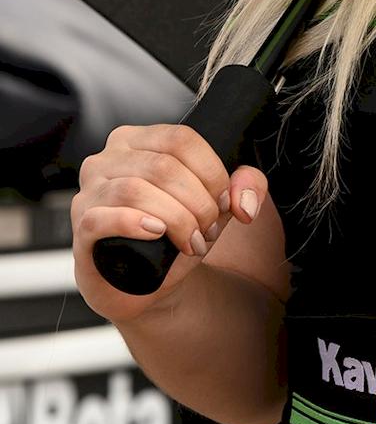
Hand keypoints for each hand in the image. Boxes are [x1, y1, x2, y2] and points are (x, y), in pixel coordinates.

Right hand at [71, 121, 270, 327]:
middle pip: (163, 166)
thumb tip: (244, 201)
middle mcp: (108, 160)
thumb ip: (247, 187)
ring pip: (135, 190)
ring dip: (176, 219)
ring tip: (191, 241)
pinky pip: (102, 218)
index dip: (212, 173)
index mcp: (139, 141)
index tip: (224, 203)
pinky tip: (157, 234)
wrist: (148, 283)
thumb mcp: (219, 205)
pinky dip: (134, 224)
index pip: (181, 139)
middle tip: (208, 230)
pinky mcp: (82, 228)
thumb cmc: (177, 233)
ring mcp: (89, 193)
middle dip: (198, 203)